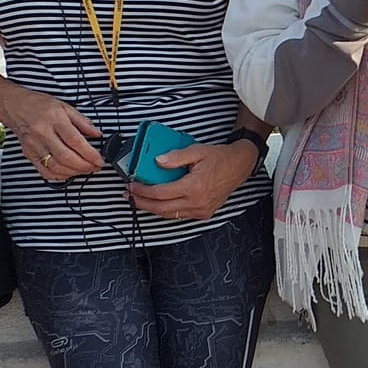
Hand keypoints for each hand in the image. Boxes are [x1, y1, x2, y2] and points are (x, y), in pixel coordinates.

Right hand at [0, 88, 103, 180]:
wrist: (16, 106)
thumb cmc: (40, 105)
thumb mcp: (65, 107)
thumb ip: (83, 122)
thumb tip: (97, 135)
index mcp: (54, 119)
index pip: (75, 141)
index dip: (90, 154)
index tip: (100, 159)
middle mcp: (43, 133)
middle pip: (66, 157)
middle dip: (85, 166)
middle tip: (95, 167)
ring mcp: (34, 146)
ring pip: (56, 167)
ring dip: (74, 172)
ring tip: (85, 169)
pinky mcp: (29, 154)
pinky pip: (45, 172)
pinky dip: (60, 176)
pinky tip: (69, 172)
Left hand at [127, 140, 260, 220]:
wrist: (239, 166)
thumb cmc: (220, 158)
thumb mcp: (197, 151)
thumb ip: (176, 157)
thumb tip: (158, 161)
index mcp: (194, 187)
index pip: (160, 193)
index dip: (142, 191)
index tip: (131, 187)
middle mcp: (197, 203)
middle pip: (161, 209)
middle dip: (141, 203)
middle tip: (129, 197)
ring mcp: (201, 210)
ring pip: (169, 215)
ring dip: (152, 208)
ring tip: (139, 200)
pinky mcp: (203, 213)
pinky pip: (180, 215)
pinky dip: (166, 210)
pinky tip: (158, 203)